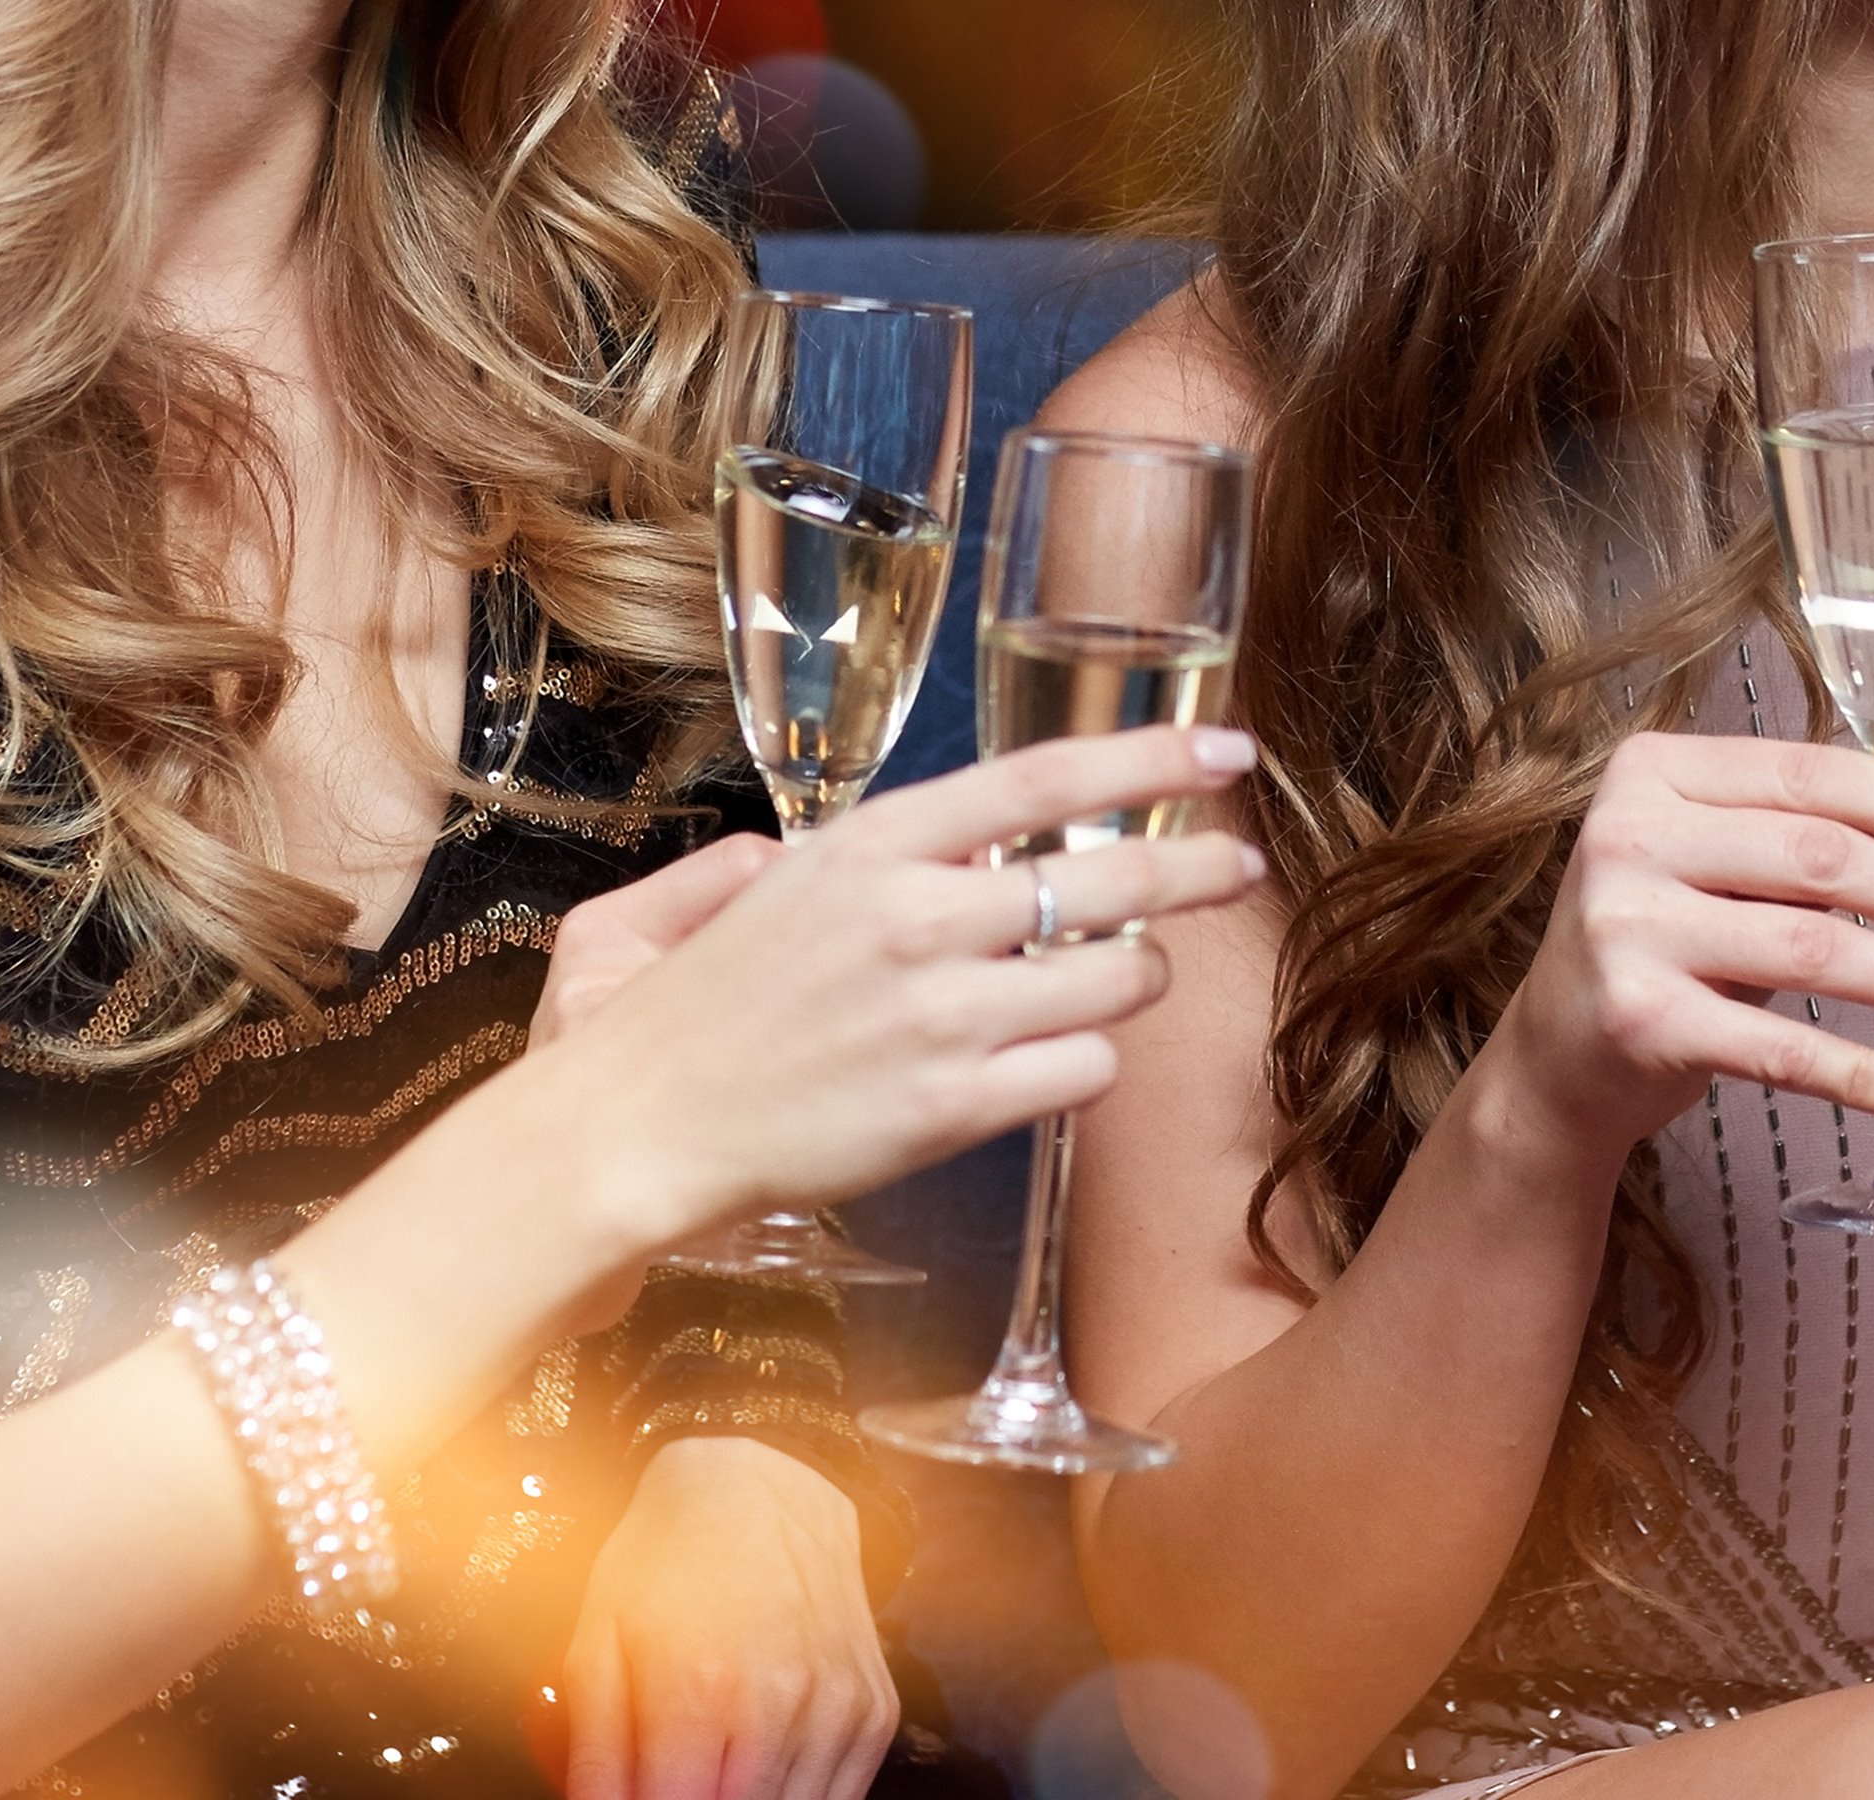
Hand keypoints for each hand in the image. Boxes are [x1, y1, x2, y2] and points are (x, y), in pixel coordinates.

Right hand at [533, 723, 1270, 1257]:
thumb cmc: (695, 1006)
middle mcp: (919, 918)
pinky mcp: (949, 1109)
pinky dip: (1088, 1063)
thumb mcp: (764, 882)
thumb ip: (864, 852)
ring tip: (1107, 984)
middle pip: (1113, 882)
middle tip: (1240, 867)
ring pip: (1117, 982)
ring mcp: (939, 1017)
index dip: (1153, 757)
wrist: (633, 1127)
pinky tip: (1054, 1059)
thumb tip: (944, 849)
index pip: (1047, 778)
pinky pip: (1085, 1073)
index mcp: (875, 846)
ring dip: (1134, 981)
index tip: (1226, 747)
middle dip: (1199, 871)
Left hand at [550, 1437, 894, 1799]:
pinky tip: (761, 1760)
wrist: (762, 1485)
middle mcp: (782, 1703)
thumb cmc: (669, 1560)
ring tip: (712, 1764)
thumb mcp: (596, 1644)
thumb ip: (593, 1754)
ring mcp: (839, 1708)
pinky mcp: (875, 1710)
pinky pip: (840, 1798)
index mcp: (701, 1689)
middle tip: (673, 1775)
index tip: (641, 1792)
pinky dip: (792, 1796)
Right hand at [1467, 732, 1873, 1179]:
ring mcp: (1628, 929)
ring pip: (1815, 947)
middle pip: (1822, 855)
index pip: (1809, 772)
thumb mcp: (1724, 866)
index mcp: (1652, 772)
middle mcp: (1629, 837)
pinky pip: (1781, 1048)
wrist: (1553, 1062)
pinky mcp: (1642, 1022)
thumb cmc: (1660, 944)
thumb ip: (1820, 834)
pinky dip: (1863, 1074)